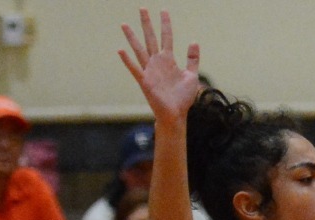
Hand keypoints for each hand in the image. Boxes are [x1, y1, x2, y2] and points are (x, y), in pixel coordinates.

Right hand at [118, 9, 201, 123]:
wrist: (176, 114)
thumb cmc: (183, 97)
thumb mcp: (192, 76)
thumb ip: (192, 59)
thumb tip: (194, 42)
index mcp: (168, 60)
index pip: (166, 37)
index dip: (166, 24)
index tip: (163, 10)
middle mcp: (157, 62)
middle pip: (151, 38)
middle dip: (147, 23)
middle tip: (142, 8)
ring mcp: (150, 71)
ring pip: (139, 50)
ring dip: (132, 37)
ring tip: (124, 24)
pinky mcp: (145, 81)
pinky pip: (135, 69)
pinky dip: (128, 60)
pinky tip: (120, 50)